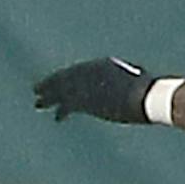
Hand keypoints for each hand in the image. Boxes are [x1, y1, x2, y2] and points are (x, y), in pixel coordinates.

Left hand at [33, 58, 153, 122]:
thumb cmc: (147, 89)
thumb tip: (135, 80)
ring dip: (48, 97)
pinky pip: (67, 106)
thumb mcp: (138, 79)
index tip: (56, 82)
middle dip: (50, 84)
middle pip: (65, 77)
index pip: (78, 71)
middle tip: (37, 90)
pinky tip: (57, 119)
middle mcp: (89, 72)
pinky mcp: (85, 101)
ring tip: (38, 104)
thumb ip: (128, 79)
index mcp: (102, 64)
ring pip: (60, 91)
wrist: (143, 96)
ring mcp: (86, 86)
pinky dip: (61, 112)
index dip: (66, 77)